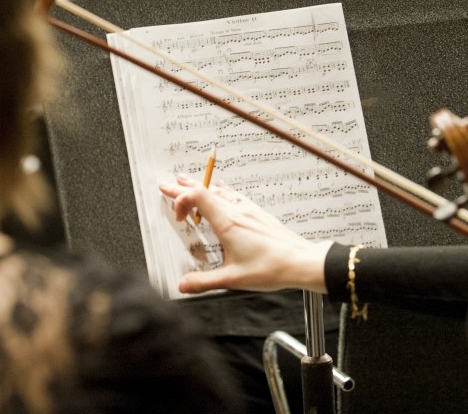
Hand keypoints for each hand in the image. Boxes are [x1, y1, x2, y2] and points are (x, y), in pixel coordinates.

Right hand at [159, 175, 330, 294]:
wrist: (300, 261)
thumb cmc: (272, 267)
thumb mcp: (232, 279)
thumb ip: (204, 282)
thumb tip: (184, 284)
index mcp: (228, 222)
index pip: (197, 196)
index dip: (181, 200)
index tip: (177, 215)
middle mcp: (238, 211)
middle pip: (205, 190)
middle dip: (183, 188)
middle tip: (167, 185)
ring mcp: (249, 210)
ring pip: (219, 190)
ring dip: (201, 187)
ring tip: (187, 182)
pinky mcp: (258, 214)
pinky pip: (234, 195)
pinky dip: (220, 191)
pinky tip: (222, 191)